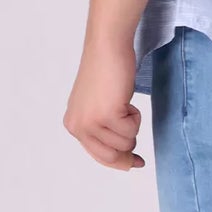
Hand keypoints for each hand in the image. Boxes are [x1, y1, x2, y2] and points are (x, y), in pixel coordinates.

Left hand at [64, 38, 145, 169]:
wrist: (107, 47)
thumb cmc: (106, 71)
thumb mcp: (97, 105)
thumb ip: (102, 128)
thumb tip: (123, 155)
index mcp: (73, 125)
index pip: (98, 155)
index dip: (118, 161)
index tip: (134, 164)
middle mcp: (78, 127)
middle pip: (111, 156)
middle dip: (128, 149)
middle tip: (138, 148)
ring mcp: (91, 122)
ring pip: (125, 143)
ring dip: (132, 126)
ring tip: (124, 104)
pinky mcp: (108, 115)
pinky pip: (132, 130)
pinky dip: (135, 116)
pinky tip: (126, 99)